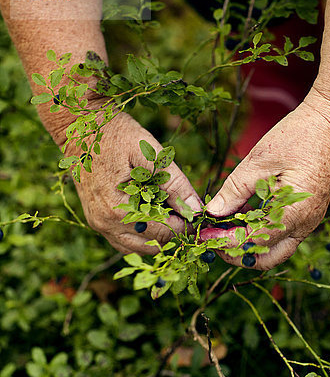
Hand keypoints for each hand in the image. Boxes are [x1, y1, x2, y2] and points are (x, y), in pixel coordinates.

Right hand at [61, 112, 202, 253]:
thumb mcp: (150, 154)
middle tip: (188, 215)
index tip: (199, 215)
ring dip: (158, 238)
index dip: (185, 226)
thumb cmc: (116, 135)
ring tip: (173, 215)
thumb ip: (174, 184)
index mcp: (118, 208)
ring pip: (138, 248)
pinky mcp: (96, 222)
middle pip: (151, 245)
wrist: (82, 128)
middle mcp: (105, 223)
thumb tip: (196, 209)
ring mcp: (99, 225)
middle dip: (174, 233)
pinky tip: (154, 219)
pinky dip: (142, 236)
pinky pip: (124, 242)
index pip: (162, 232)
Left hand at [202, 95, 329, 269]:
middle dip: (236, 254)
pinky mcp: (307, 215)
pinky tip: (240, 219)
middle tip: (213, 239)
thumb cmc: (300, 136)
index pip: (253, 241)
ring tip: (223, 230)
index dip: (225, 242)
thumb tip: (213, 212)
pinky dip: (259, 234)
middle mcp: (304, 224)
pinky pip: (281, 236)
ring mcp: (308, 222)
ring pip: (274, 250)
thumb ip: (235, 189)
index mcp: (293, 212)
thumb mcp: (259, 160)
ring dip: (247, 246)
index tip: (204, 235)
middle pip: (266, 258)